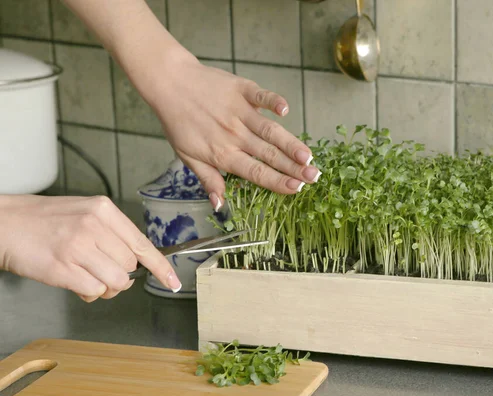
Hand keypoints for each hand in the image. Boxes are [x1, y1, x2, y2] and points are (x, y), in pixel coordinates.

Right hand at [0, 195, 180, 301]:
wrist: (5, 224)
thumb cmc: (46, 221)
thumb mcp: (85, 213)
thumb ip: (112, 234)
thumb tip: (137, 262)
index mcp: (104, 210)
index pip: (142, 244)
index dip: (161, 267)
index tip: (172, 281)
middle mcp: (94, 226)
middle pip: (130, 266)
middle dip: (121, 276)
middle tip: (100, 270)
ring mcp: (78, 247)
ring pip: (116, 281)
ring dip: (105, 287)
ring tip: (88, 277)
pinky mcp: (62, 268)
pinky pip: (94, 291)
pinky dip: (89, 293)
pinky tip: (75, 281)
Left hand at [141, 50, 321, 210]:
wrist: (169, 84)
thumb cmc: (178, 123)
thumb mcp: (187, 156)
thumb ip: (208, 179)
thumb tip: (220, 205)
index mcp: (222, 154)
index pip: (255, 172)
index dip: (277, 181)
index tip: (297, 189)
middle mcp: (233, 135)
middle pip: (268, 154)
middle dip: (293, 167)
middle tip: (314, 176)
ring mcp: (238, 111)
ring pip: (269, 130)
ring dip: (290, 143)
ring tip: (308, 155)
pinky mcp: (241, 90)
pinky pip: (260, 96)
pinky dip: (273, 101)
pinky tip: (286, 110)